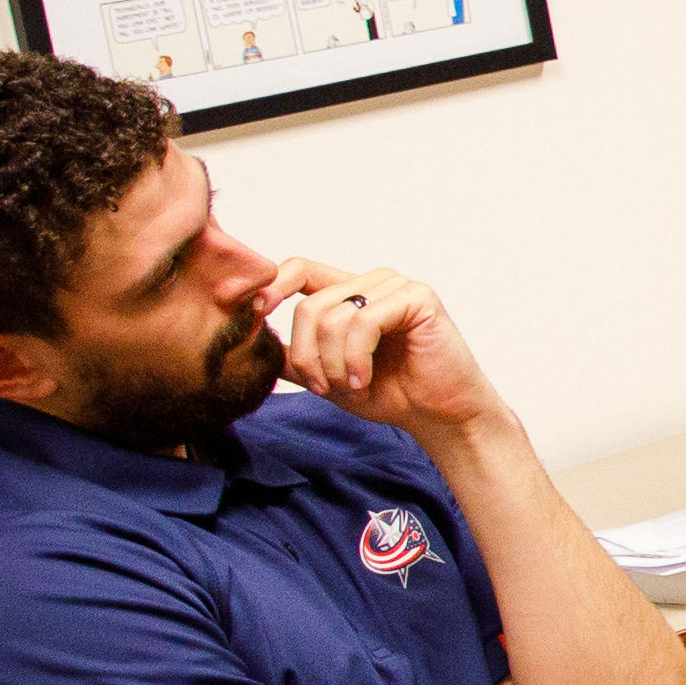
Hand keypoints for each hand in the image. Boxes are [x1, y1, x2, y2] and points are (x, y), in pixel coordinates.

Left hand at [261, 257, 502, 444]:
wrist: (438, 415)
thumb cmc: (392, 393)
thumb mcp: (326, 375)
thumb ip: (294, 356)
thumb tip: (251, 340)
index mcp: (349, 293)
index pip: (297, 269)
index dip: (268, 287)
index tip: (247, 312)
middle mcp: (372, 283)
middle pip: (309, 304)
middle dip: (307, 354)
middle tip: (321, 387)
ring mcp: (396, 287)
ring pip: (333, 316)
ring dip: (332, 362)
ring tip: (350, 386)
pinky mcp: (417, 299)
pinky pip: (364, 322)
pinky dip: (355, 358)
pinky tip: (363, 379)